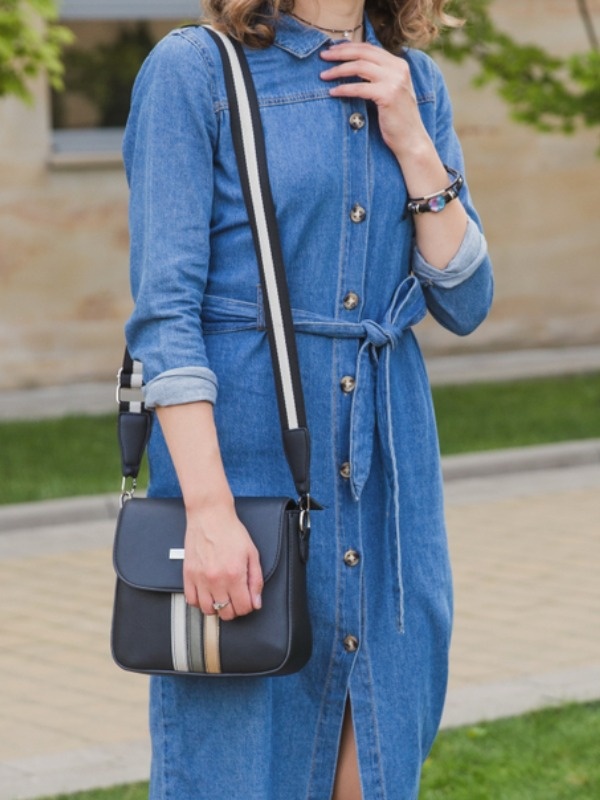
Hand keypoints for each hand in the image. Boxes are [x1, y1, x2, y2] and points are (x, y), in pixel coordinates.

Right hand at [183, 502, 263, 621]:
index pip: (243, 607)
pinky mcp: (188, 575)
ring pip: (208, 610)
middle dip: (234, 609)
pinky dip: (199, 601)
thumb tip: (256, 602)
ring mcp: (200, 578)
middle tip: (235, 599)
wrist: (210, 516)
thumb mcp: (252, 553)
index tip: (248, 601)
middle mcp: (216, 579)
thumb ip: (256, 580)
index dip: (248, 606)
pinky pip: (191, 600)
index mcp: (235, 574)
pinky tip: (207, 594)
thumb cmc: (231, 531)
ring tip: (221, 597)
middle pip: (225, 612)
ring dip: (217, 607)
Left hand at [320, 43, 429, 163]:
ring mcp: (394, 81)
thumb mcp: (390, 91)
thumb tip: (352, 68)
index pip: (369, 48)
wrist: (411, 139)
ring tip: (323, 76)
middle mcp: (398, 68)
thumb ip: (378, 77)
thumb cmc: (397, 120)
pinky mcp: (388, 95)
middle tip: (322, 56)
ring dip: (338, 70)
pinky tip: (332, 92)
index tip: (332, 50)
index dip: (348, 47)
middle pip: (363, 53)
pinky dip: (344, 89)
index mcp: (398, 64)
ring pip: (359, 67)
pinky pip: (359, 88)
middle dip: (340, 53)